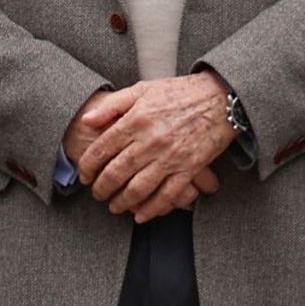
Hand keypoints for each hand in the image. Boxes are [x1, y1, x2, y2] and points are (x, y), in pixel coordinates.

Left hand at [68, 74, 233, 218]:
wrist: (220, 98)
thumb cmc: (179, 92)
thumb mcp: (142, 90)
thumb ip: (112, 105)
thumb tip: (87, 120)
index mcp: (136, 120)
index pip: (101, 149)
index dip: (88, 166)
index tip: (84, 175)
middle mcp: (150, 141)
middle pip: (116, 173)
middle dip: (101, 188)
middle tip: (97, 194)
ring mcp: (170, 157)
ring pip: (138, 188)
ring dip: (122, 202)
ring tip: (115, 206)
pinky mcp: (189, 169)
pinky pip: (167, 195)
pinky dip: (152, 209)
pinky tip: (141, 215)